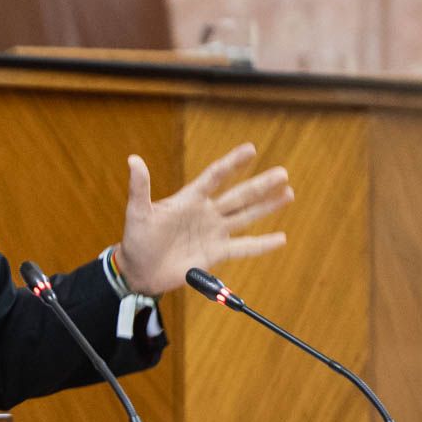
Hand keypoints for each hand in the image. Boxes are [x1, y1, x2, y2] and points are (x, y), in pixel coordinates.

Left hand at [116, 143, 293, 295]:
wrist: (138, 271)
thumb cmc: (136, 239)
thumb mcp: (137, 212)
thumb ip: (139, 187)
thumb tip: (133, 160)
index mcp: (189, 199)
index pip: (215, 177)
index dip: (232, 163)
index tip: (250, 149)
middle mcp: (206, 213)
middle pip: (238, 196)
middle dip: (260, 185)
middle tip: (283, 173)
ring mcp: (213, 233)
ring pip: (245, 217)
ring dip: (266, 207)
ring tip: (288, 194)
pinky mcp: (215, 254)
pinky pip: (243, 248)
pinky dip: (262, 245)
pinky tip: (280, 238)